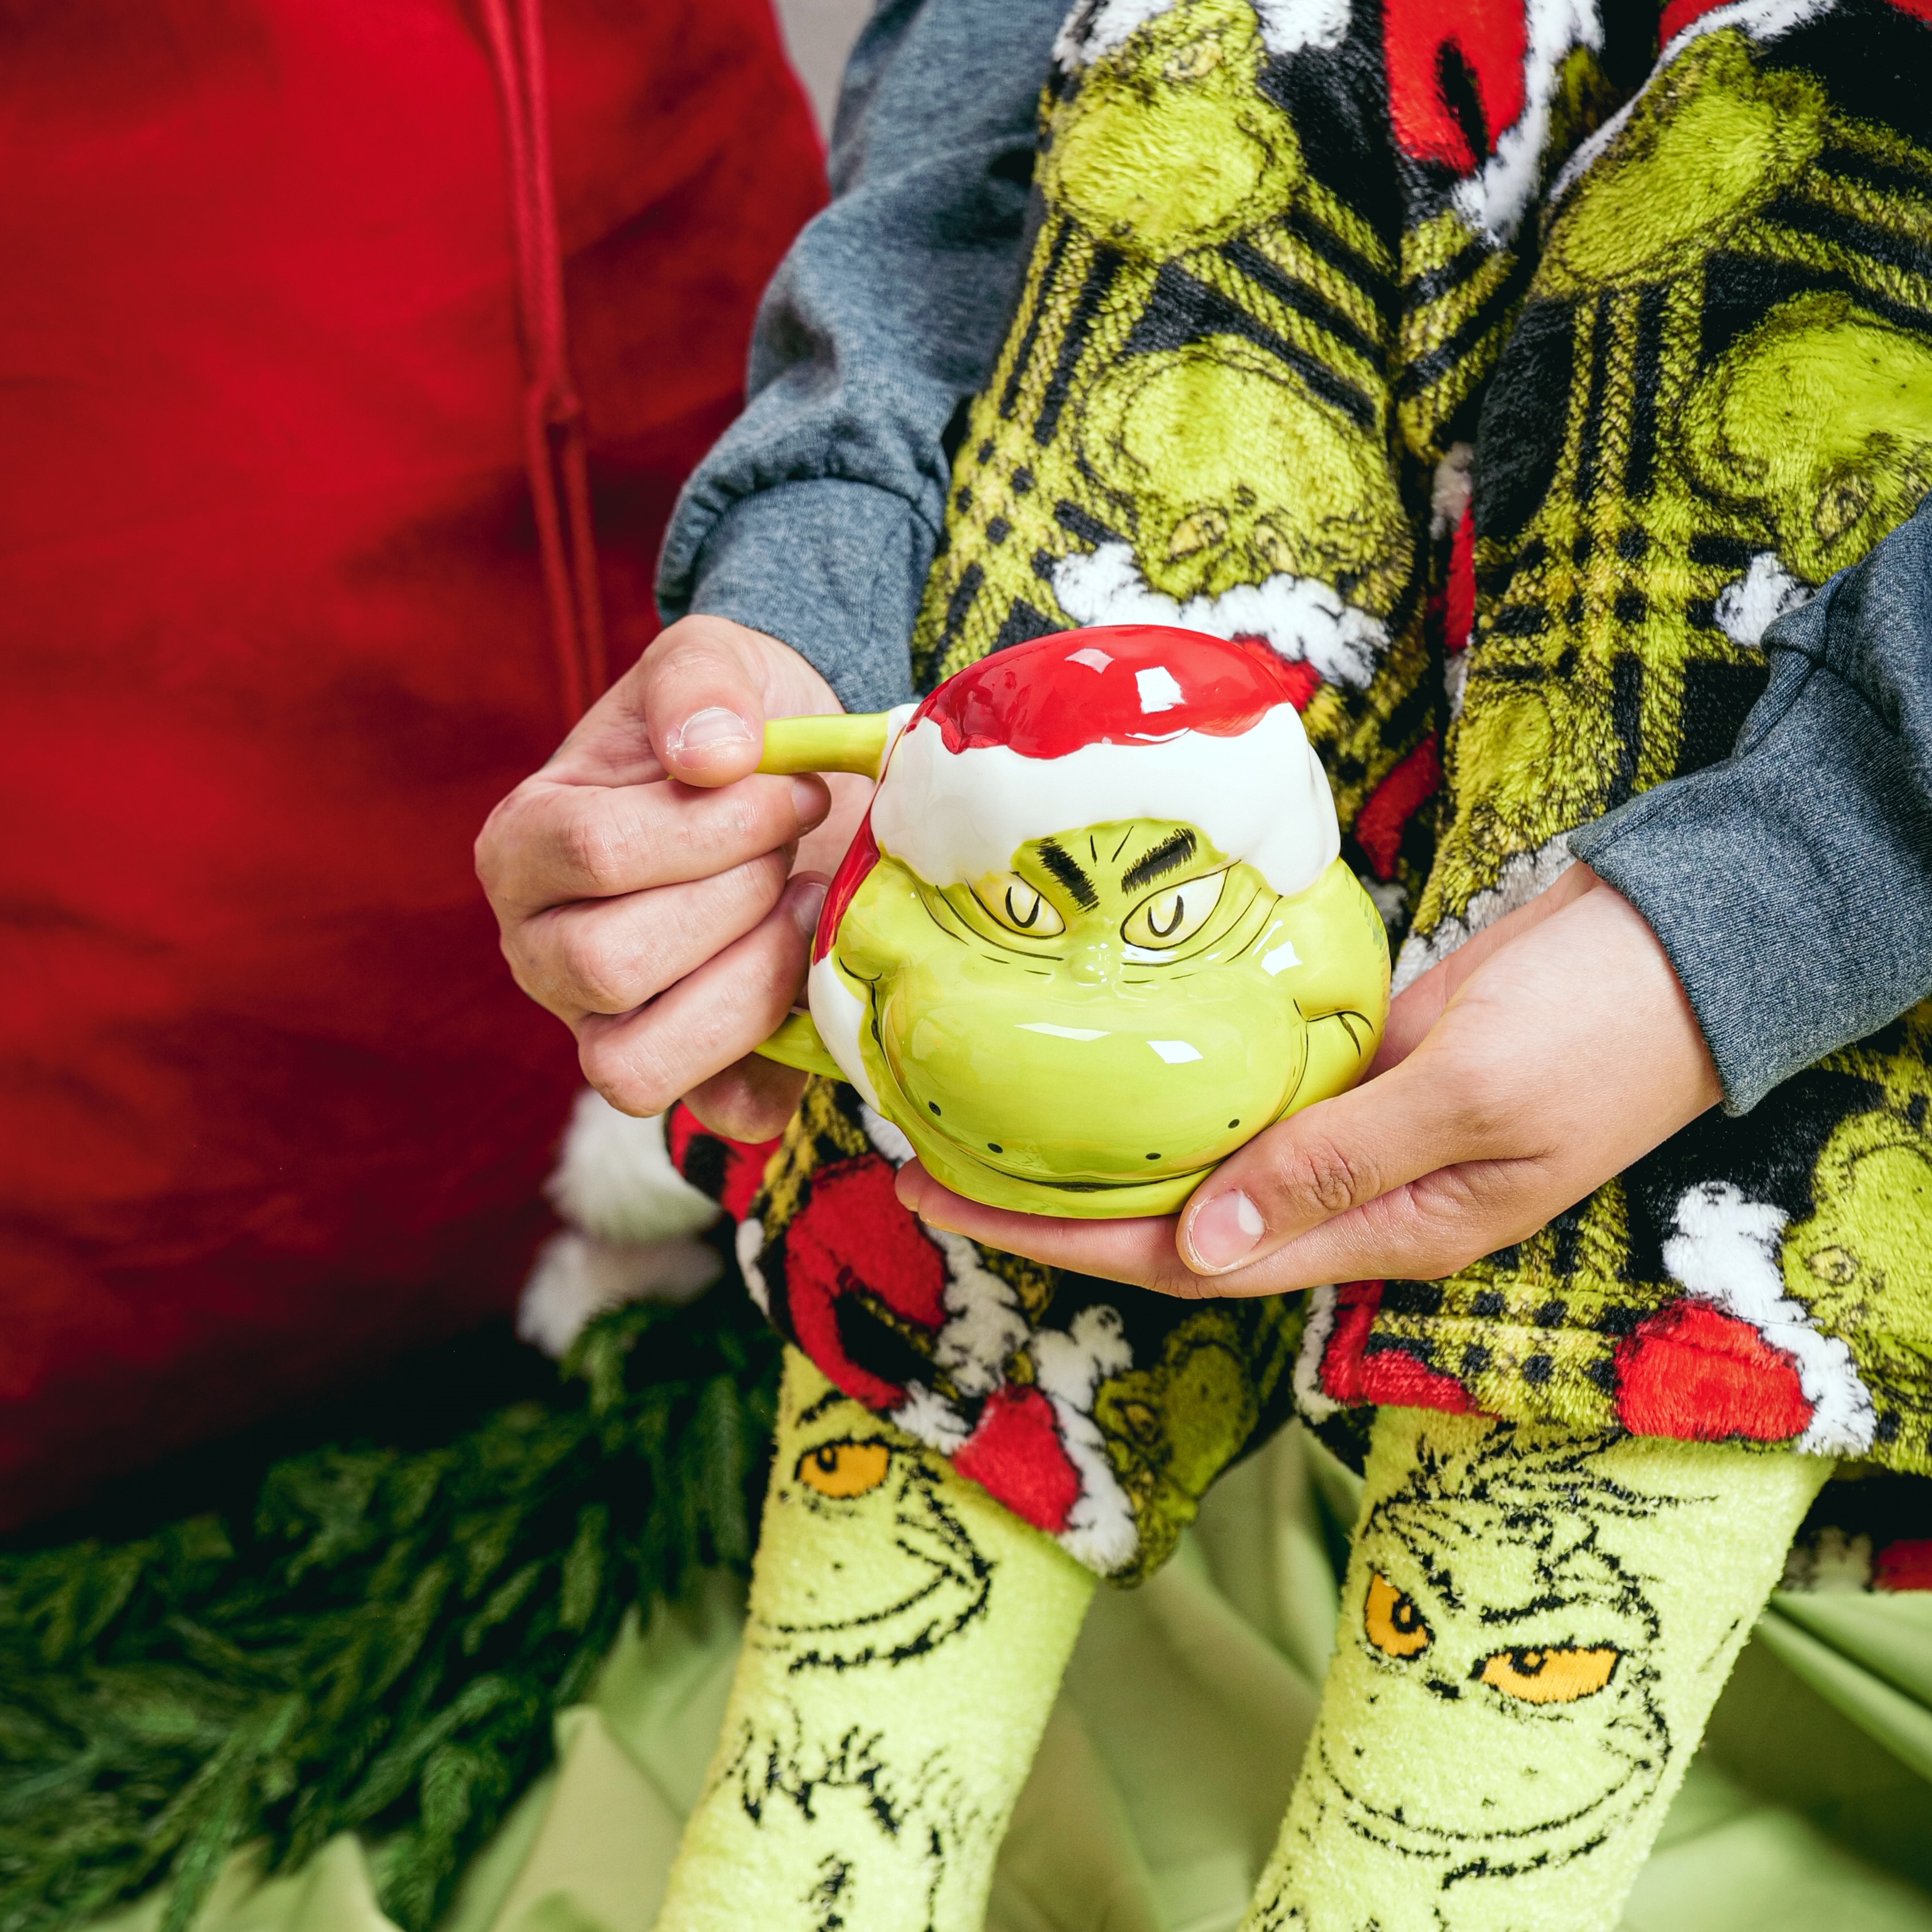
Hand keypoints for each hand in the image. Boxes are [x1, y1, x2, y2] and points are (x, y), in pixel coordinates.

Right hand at [476, 615, 871, 1139]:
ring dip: (752, 983)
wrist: (794, 779)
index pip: (596, 853)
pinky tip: (818, 981)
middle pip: (607, 965)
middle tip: (793, 850)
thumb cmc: (735, 725)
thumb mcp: (714, 661)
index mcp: (523, 849)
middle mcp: (541, 952)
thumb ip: (700, 685)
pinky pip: (723, 1113)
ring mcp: (604, 1027)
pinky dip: (782, 1064)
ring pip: (637, 1064)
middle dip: (737, 898)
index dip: (716, 822)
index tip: (789, 783)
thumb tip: (709, 755)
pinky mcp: (692, 1078)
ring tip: (806, 908)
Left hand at [892, 868, 1721, 1295]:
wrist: (1685, 943)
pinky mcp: (1354, 1070)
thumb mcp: (1472, 1098)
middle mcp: (1351, 1202)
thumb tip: (1200, 1241)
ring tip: (982, 1117)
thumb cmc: (1598, 1027)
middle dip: (1047, 1203)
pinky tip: (1093, 1063)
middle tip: (923, 1163)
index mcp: (1384, 1235)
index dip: (1059, 1237)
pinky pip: (1234, 1099)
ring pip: (1193, 1164)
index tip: (944, 1201)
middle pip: (1170, 1225)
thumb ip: (1335, 1167)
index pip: (1186, 1259)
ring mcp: (1350, 1136)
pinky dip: (1161, 1091)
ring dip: (1093, 1148)